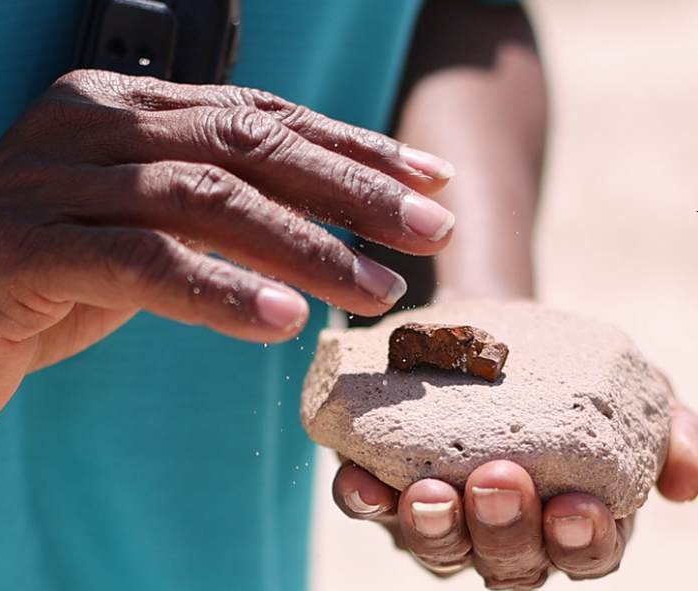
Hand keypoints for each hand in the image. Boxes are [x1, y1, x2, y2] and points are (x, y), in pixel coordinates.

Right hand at [0, 70, 455, 442]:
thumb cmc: (47, 275)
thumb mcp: (145, 228)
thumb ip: (215, 210)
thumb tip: (328, 226)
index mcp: (126, 108)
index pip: (263, 116)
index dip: (353, 149)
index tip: (427, 184)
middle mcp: (90, 124)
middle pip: (248, 145)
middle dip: (350, 190)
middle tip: (428, 231)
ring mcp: (50, 179)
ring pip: (204, 199)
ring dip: (305, 247)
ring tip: (377, 289)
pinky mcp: (21, 247)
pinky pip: (140, 263)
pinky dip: (217, 292)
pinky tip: (281, 319)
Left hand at [333, 384, 697, 589]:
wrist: (485, 326)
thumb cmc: (558, 368)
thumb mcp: (622, 384)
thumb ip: (665, 426)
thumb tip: (687, 478)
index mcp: (565, 519)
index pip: (582, 555)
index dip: (582, 544)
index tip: (579, 508)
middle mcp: (500, 532)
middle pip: (507, 562)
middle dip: (504, 530)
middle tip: (500, 481)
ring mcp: (440, 516)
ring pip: (437, 548)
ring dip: (433, 528)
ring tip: (430, 492)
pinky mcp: (384, 486)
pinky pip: (370, 507)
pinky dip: (365, 500)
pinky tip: (361, 480)